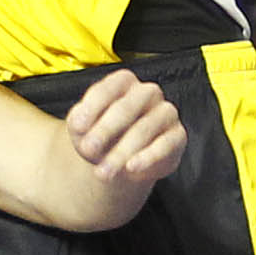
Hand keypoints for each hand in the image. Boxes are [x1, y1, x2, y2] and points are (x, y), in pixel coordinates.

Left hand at [63, 67, 185, 225]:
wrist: (119, 159)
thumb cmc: (101, 136)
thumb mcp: (82, 127)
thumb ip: (78, 122)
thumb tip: (79, 124)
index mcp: (123, 83)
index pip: (109, 88)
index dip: (92, 107)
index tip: (78, 127)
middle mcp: (147, 93)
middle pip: (127, 108)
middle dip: (105, 131)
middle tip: (89, 149)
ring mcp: (165, 113)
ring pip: (145, 128)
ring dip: (121, 152)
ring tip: (104, 171)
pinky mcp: (177, 136)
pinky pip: (166, 144)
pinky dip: (148, 157)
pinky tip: (132, 167)